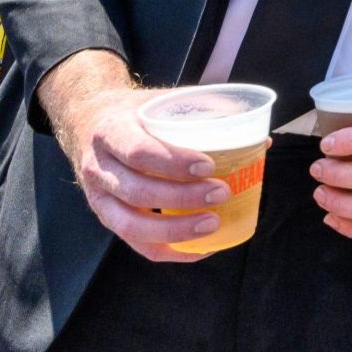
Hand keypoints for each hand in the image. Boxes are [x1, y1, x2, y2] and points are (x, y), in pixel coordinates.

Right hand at [54, 81, 234, 261]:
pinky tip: (201, 249)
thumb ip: (208, 113)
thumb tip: (262, 141)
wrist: (88, 120)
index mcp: (111, 131)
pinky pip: (135, 243)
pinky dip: (169, 250)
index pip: (138, 152)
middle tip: (222, 193)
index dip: (173, 163)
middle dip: (183, 198)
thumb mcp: (161, 101)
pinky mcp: (107, 217)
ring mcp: (98, 197)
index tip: (209, 166)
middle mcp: (98, 167)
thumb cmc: (136, 113)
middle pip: (137, 191)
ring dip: (175, 230)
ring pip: (131, 224)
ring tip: (214, 224)